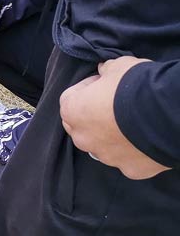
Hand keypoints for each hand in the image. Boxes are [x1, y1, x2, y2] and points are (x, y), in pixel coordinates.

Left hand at [60, 56, 169, 179]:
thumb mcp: (117, 66)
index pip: (70, 97)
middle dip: (94, 115)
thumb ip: (106, 71)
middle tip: (115, 104)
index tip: (102, 82)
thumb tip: (105, 71)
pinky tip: (146, 139)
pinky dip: (134, 151)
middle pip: (82, 126)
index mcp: (72, 112)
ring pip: (103, 146)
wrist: (165, 113)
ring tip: (132, 123)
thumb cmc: (134, 85)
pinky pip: (128, 159)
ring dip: (112, 136)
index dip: (87, 87)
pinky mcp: (130, 169)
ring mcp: (106, 157)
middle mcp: (83, 139)